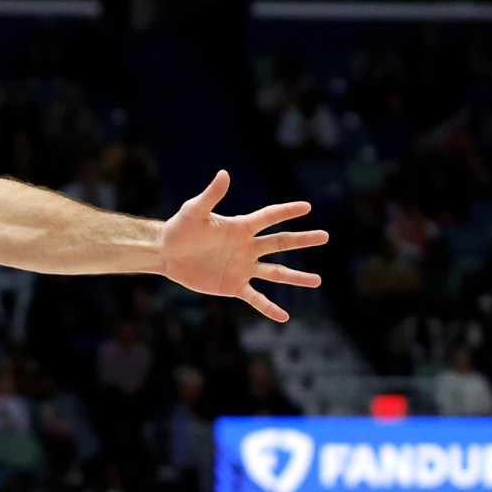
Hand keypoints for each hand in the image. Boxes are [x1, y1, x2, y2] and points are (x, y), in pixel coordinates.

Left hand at [157, 169, 328, 322]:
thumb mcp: (193, 212)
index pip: (269, 217)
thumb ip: (211, 196)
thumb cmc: (179, 229)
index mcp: (241, 227)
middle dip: (302, 240)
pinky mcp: (233, 285)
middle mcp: (247, 247)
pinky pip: (255, 298)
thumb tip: (224, 174)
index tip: (307, 207)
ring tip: (318, 281)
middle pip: (280, 243)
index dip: (287, 212)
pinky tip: (284, 317)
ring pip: (275, 272)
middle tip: (325, 237)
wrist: (166, 254)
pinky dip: (269, 308)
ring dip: (296, 277)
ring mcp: (243, 267)